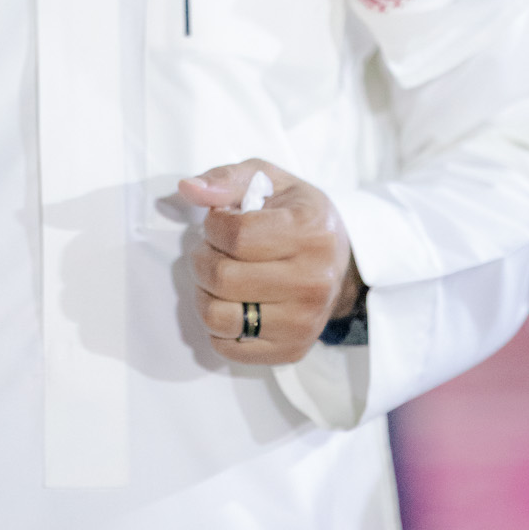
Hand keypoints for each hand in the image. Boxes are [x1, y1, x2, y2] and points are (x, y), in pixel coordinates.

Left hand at [177, 158, 362, 366]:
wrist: (340, 261)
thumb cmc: (296, 216)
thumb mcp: (267, 180)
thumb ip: (226, 179)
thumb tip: (188, 189)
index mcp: (310, 232)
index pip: (235, 236)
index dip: (213, 226)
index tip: (220, 222)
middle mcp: (313, 281)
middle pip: (223, 278)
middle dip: (204, 259)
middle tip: (215, 251)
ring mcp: (304, 321)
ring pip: (219, 317)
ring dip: (204, 294)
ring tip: (219, 277)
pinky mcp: (292, 350)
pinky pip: (227, 347)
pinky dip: (217, 326)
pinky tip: (233, 303)